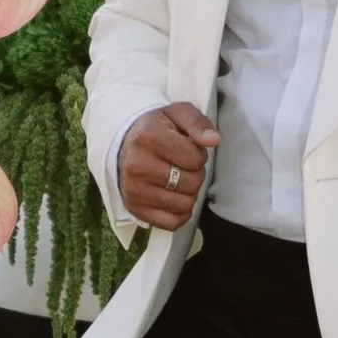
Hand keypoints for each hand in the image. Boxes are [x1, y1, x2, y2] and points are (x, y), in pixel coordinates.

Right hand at [119, 103, 217, 230]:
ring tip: (177, 179)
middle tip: (182, 165)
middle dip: (194, 174)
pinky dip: (179, 212)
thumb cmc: (156, 129)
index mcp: (148, 137)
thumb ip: (198, 123)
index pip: (195, 158)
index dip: (198, 154)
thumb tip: (214, 140)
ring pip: (185, 205)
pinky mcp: (135, 209)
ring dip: (188, 193)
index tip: (185, 148)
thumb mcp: (177, 114)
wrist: (123, 145)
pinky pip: (173, 223)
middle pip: (192, 183)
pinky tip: (172, 196)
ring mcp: (134, 190)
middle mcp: (137, 166)